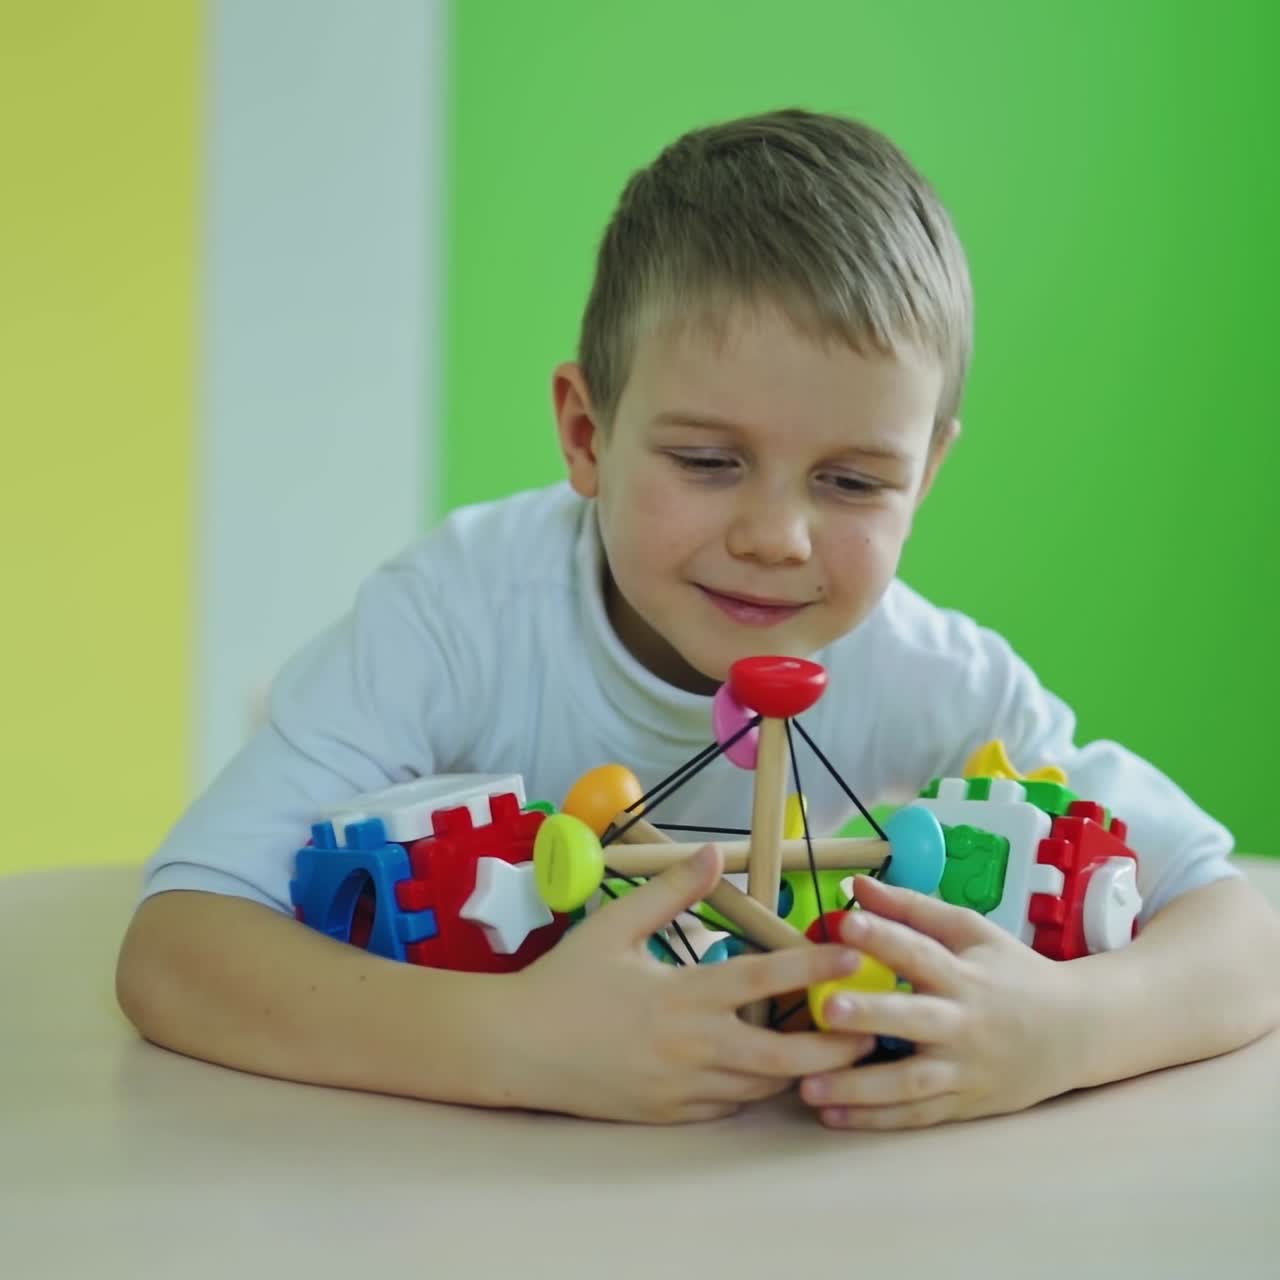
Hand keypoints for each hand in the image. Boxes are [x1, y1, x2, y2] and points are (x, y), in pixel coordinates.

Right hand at [508, 845, 875, 1123]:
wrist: (517, 1049)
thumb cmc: (565, 981)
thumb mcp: (614, 926)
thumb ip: (670, 892)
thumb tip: (714, 856)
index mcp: (684, 996)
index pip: (766, 978)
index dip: (815, 967)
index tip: (853, 955)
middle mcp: (693, 1048)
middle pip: (785, 1058)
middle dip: (835, 1046)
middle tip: (869, 1027)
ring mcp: (683, 1089)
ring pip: (762, 1086)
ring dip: (798, 1068)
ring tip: (829, 1046)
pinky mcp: (670, 1116)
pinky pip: (729, 1105)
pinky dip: (753, 1088)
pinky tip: (763, 1068)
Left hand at [798, 876, 1081, 1129]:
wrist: (1077, 1032)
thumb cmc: (1013, 972)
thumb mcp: (972, 931)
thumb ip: (912, 908)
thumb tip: (857, 884)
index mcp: (966, 975)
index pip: (921, 952)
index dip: (883, 936)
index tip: (844, 922)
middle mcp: (965, 1024)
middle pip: (916, 1021)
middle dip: (871, 1015)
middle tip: (826, 1009)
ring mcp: (965, 1070)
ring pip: (911, 1083)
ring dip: (858, 1086)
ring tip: (808, 1084)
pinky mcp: (964, 1105)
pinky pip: (915, 1116)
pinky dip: (875, 1120)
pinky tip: (831, 1115)